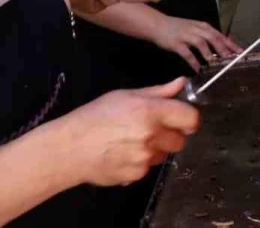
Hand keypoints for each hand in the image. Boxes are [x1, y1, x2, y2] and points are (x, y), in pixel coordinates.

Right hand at [71, 78, 200, 186]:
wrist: (70, 148)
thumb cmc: (95, 116)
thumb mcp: (125, 95)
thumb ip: (158, 92)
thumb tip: (182, 84)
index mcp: (149, 111)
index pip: (190, 118)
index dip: (189, 118)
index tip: (181, 118)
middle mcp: (151, 135)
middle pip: (180, 140)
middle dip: (170, 135)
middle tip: (151, 129)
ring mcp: (145, 158)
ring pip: (164, 155)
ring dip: (155, 149)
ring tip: (131, 141)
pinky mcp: (137, 175)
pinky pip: (149, 168)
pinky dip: (141, 163)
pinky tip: (123, 154)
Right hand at [150, 14, 242, 72]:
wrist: (158, 24)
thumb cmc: (178, 28)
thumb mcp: (195, 29)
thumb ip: (208, 36)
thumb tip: (223, 46)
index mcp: (203, 27)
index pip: (220, 35)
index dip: (231, 44)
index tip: (240, 52)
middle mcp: (196, 29)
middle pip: (213, 38)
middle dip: (223, 49)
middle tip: (231, 59)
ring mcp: (186, 35)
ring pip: (201, 43)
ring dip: (210, 54)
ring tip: (216, 63)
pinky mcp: (176, 43)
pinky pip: (187, 53)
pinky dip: (193, 61)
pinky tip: (198, 69)